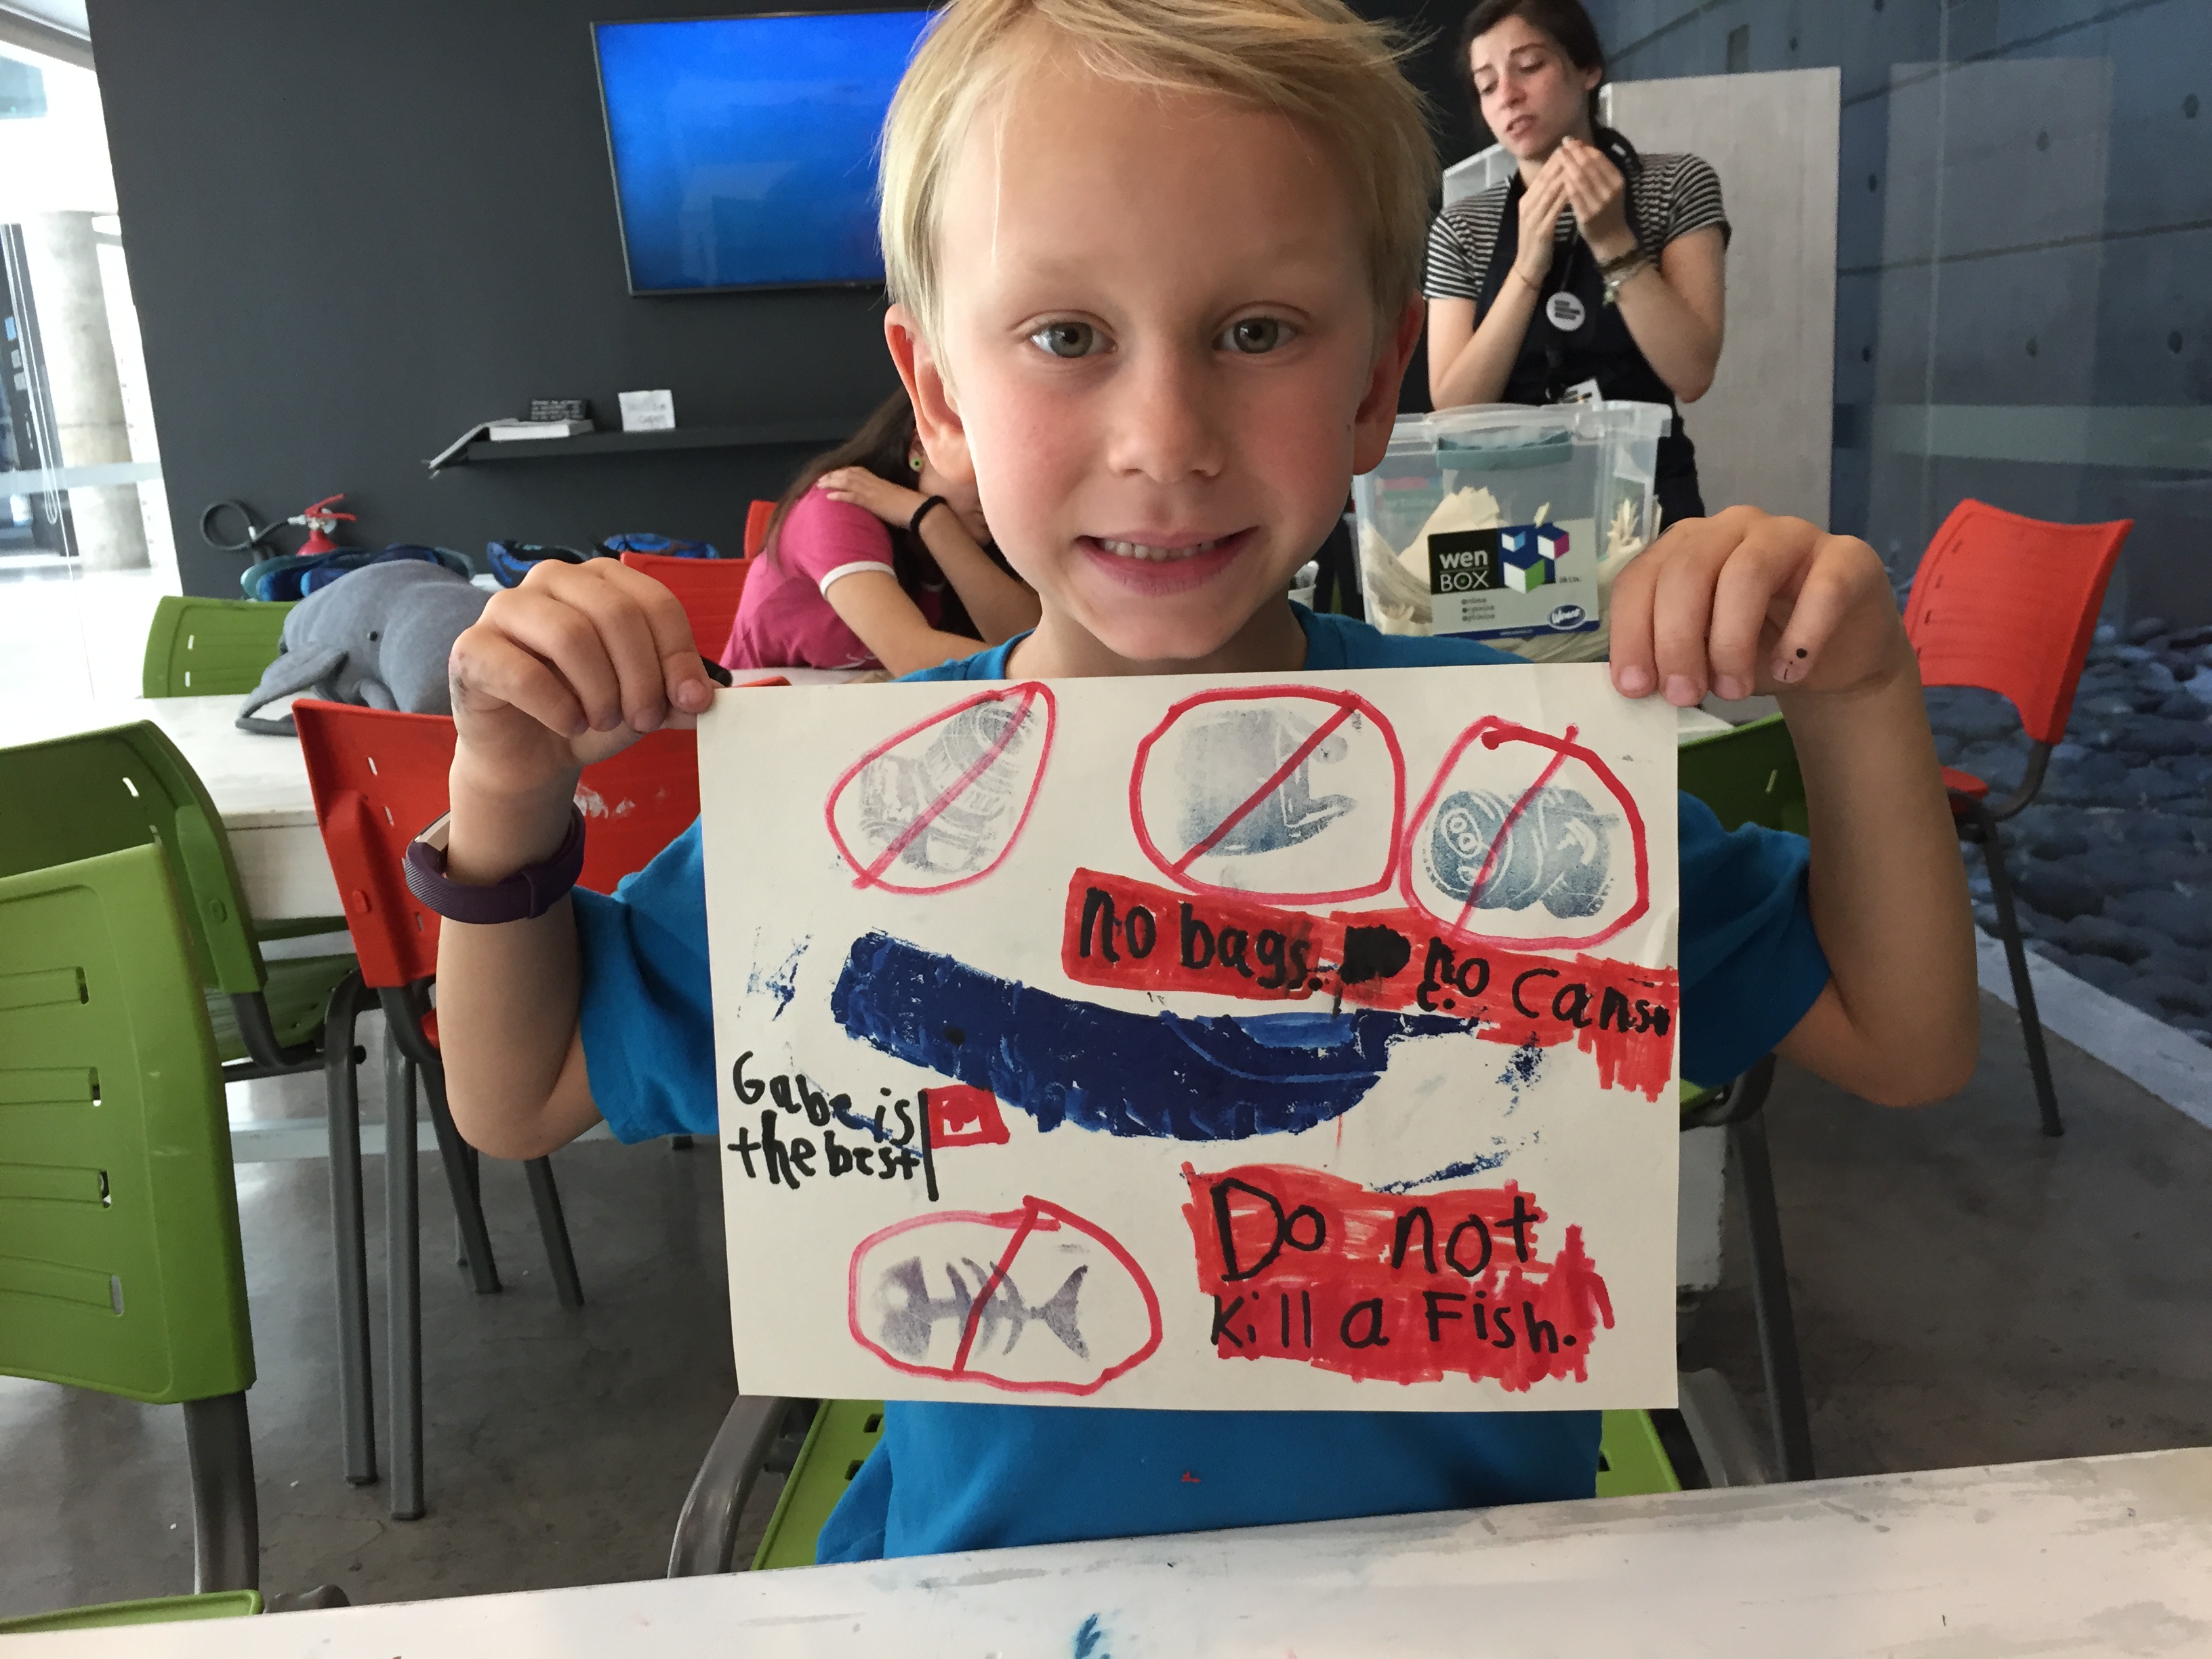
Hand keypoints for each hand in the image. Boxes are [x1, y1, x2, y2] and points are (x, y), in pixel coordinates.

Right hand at [447, 558, 714, 804]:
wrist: (529, 753)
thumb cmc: (588, 712)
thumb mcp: (644, 704)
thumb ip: (677, 695)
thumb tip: (709, 695)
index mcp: (601, 581)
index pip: (653, 602)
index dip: (679, 654)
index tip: (691, 701)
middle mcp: (552, 580)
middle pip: (615, 614)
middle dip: (641, 677)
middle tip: (645, 720)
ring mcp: (506, 608)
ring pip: (570, 635)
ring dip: (600, 692)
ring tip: (604, 722)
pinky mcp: (472, 647)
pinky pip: (522, 672)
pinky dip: (557, 708)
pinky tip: (569, 725)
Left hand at [819, 466, 927, 527]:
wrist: (917, 509)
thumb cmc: (907, 505)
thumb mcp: (891, 495)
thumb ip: (880, 495)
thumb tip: (874, 500)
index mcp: (877, 479)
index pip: (856, 470)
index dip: (842, 471)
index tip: (832, 473)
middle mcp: (872, 482)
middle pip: (847, 474)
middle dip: (832, 475)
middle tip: (819, 479)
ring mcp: (871, 490)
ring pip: (846, 481)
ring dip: (831, 482)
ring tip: (819, 485)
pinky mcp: (871, 501)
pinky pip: (852, 496)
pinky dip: (839, 495)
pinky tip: (829, 497)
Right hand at [1512, 158, 1570, 289]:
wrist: (1529, 267)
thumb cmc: (1537, 242)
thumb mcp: (1537, 216)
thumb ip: (1544, 199)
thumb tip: (1558, 179)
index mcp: (1526, 201)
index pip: (1541, 175)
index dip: (1555, 160)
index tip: (1569, 147)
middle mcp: (1527, 206)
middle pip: (1546, 178)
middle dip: (1562, 162)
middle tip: (1576, 148)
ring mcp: (1533, 218)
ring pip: (1551, 191)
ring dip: (1566, 175)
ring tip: (1580, 162)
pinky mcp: (1541, 230)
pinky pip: (1556, 209)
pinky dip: (1567, 196)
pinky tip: (1578, 188)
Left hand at [1556, 137, 1632, 262]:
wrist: (1611, 238)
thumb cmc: (1607, 210)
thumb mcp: (1610, 188)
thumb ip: (1600, 171)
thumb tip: (1583, 148)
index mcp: (1617, 180)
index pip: (1599, 158)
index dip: (1584, 148)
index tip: (1572, 141)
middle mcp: (1611, 190)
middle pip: (1588, 166)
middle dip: (1573, 153)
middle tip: (1562, 145)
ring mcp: (1599, 203)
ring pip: (1580, 179)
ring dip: (1567, 165)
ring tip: (1557, 156)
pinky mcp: (1587, 215)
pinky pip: (1573, 196)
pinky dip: (1565, 184)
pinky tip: (1557, 176)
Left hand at [1607, 506, 1910, 705]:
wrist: (1836, 656)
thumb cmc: (1757, 649)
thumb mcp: (1702, 656)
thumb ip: (1669, 657)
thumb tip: (1637, 684)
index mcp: (1686, 547)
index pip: (1642, 577)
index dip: (1632, 632)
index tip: (1635, 687)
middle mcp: (1732, 528)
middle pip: (1689, 571)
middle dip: (1678, 640)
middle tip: (1684, 694)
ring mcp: (1790, 535)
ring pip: (1746, 574)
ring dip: (1731, 641)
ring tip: (1732, 691)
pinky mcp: (1846, 558)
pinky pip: (1821, 590)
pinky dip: (1801, 638)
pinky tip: (1790, 672)